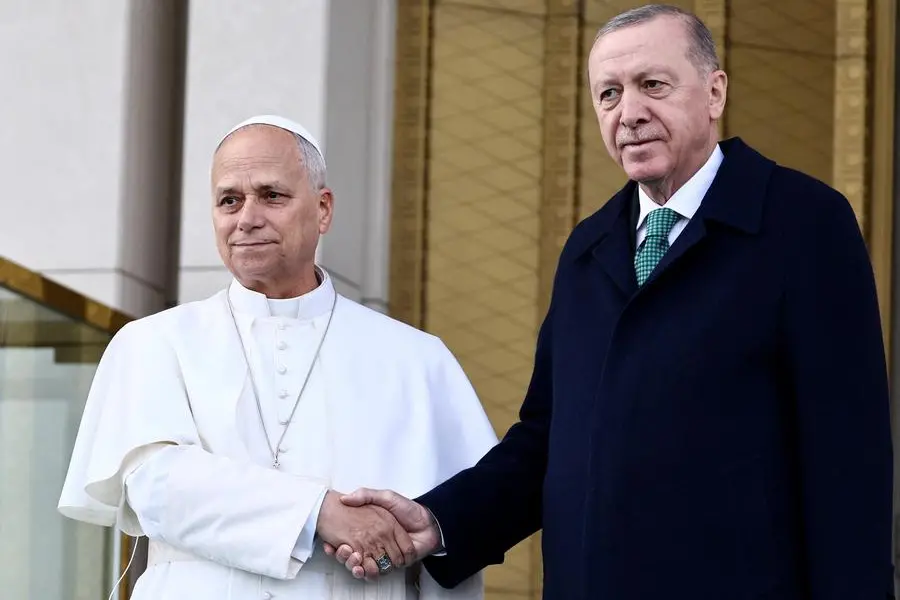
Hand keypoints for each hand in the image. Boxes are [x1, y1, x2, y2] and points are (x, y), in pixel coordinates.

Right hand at [322, 488, 440, 579]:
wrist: (429, 522)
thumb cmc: (408, 509)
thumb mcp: (385, 497)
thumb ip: (366, 495)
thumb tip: (345, 498)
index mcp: (371, 530)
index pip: (348, 540)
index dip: (336, 544)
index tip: (330, 543)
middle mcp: (374, 544)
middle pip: (351, 556)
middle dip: (343, 556)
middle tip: (341, 550)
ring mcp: (383, 555)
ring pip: (361, 566)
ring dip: (352, 565)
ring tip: (352, 557)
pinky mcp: (392, 565)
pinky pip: (376, 572)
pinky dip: (366, 572)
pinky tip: (360, 566)